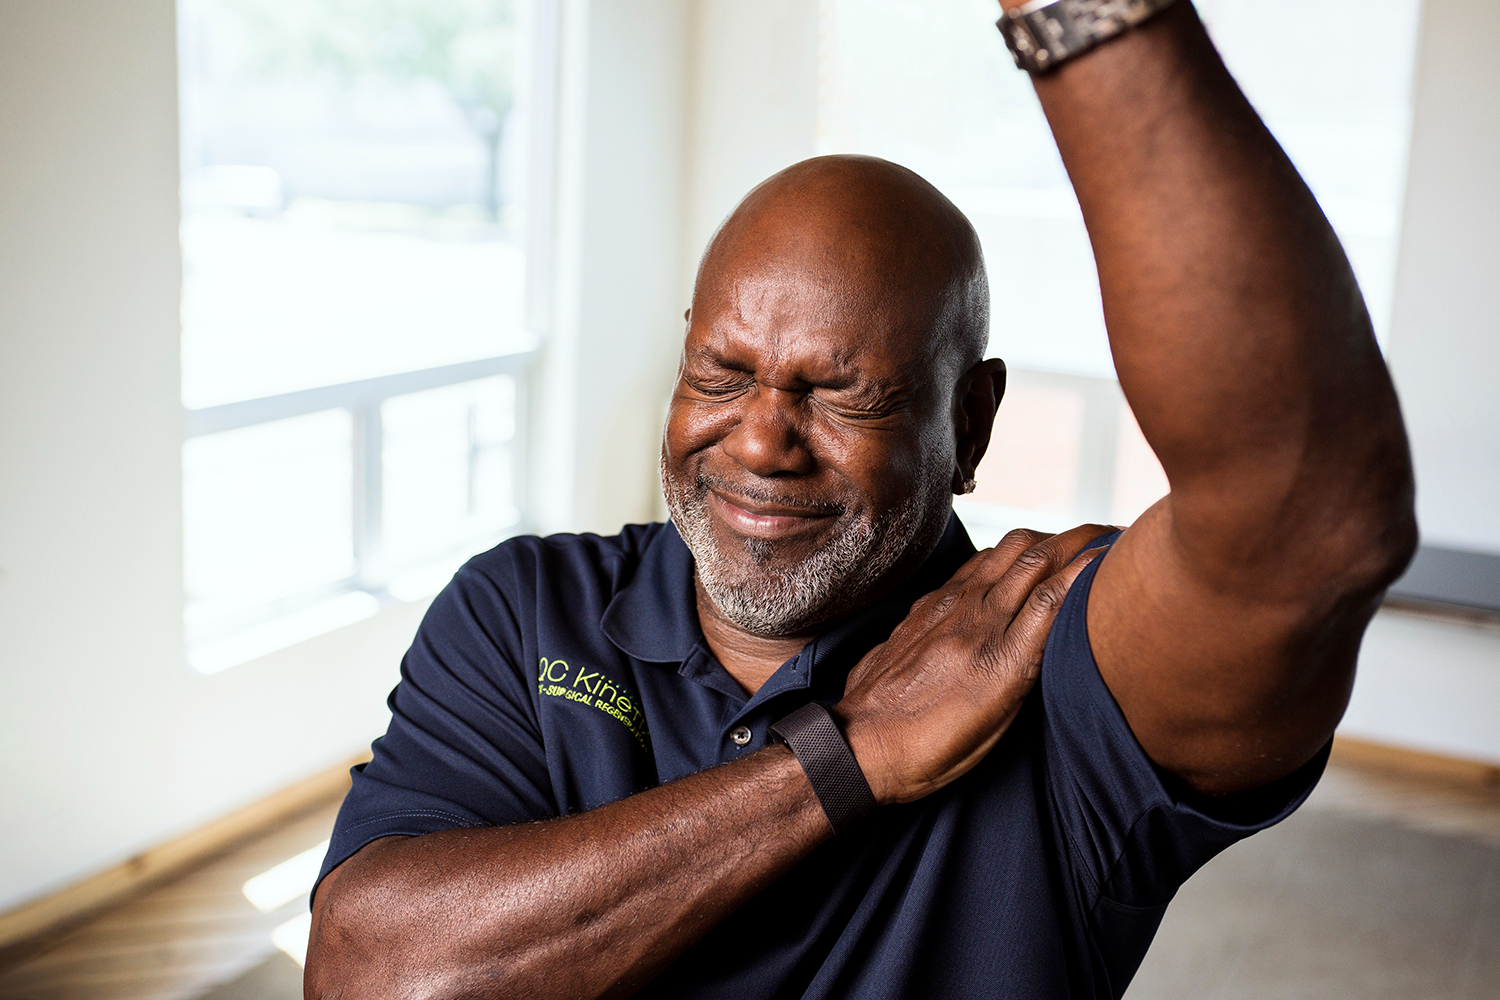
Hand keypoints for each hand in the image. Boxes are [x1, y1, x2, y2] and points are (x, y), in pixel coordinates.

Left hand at [836, 524, 1113, 804]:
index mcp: (999, 662)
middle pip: (1035, 558)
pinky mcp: (927, 605)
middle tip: (1108, 534)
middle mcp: (974, 623)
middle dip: (1077, 538)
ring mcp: (947, 607)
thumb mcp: (997, 727)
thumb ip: (1026, 673)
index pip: (1055, 594)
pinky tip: (1020, 561)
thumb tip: (1053, 630)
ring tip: (1070, 543)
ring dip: (1044, 538)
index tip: (1119, 554)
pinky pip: (976, 564)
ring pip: (1005, 551)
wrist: (860, 744)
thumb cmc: (933, 752)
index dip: (1091, 567)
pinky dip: (1008, 553)